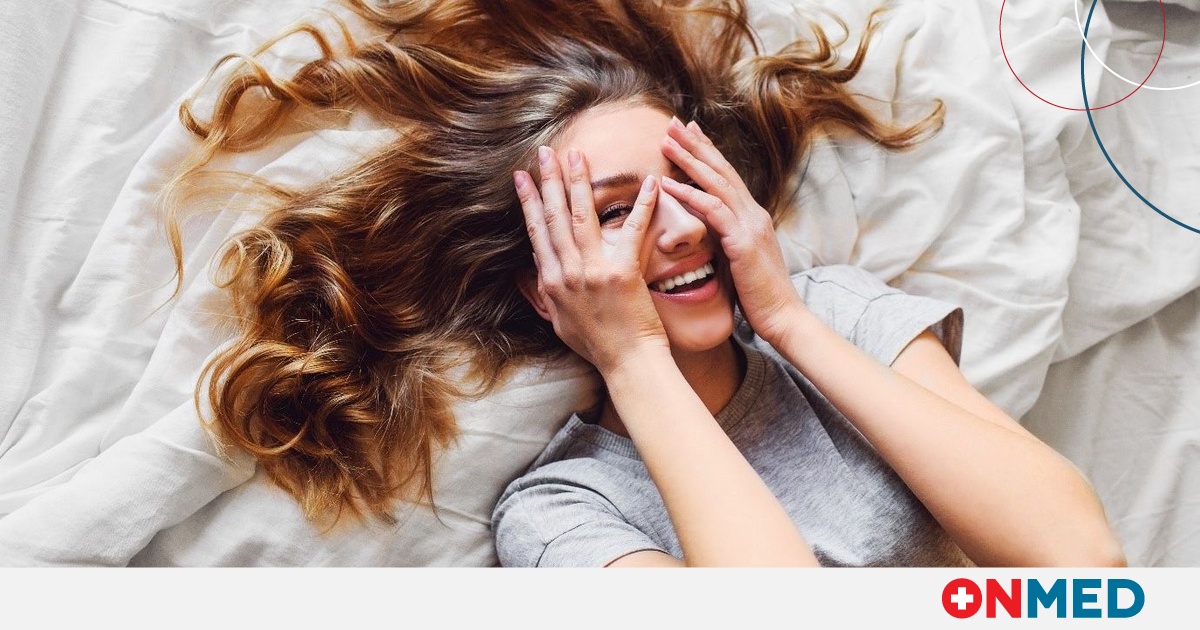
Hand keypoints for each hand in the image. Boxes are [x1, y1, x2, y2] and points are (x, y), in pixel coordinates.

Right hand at [515, 146, 669, 375]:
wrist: (627, 364)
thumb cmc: (597, 346)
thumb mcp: (559, 321)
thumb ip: (546, 292)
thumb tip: (531, 269)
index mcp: (552, 282)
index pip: (537, 232)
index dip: (528, 202)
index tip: (521, 177)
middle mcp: (567, 273)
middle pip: (554, 216)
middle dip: (548, 180)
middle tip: (544, 151)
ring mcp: (593, 271)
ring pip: (582, 215)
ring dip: (579, 181)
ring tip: (577, 155)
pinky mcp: (622, 272)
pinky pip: (632, 230)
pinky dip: (642, 204)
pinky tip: (648, 182)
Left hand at [660, 118, 802, 345]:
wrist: (783, 318)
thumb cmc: (758, 297)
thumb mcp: (739, 261)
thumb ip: (726, 241)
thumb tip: (708, 234)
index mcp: (751, 217)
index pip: (726, 176)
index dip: (707, 152)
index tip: (687, 132)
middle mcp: (753, 214)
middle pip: (721, 169)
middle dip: (696, 144)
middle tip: (673, 122)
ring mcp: (750, 225)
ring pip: (716, 182)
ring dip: (690, 160)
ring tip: (666, 141)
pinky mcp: (743, 242)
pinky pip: (713, 210)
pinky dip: (690, 194)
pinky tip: (669, 184)